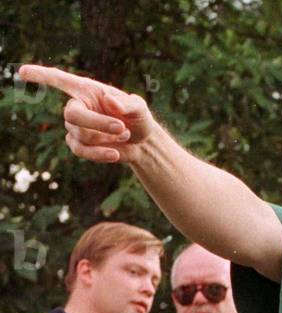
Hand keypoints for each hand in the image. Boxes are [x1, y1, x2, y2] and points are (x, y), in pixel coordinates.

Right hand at [17, 65, 156, 164]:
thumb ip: (128, 104)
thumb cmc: (138, 118)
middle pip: (72, 115)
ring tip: (125, 135)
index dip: (41, 76)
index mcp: (87, 90)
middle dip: (97, 124)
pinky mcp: (79, 145)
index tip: (22, 72)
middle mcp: (77, 106)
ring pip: (80, 135)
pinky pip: (81, 151)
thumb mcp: (140, 108)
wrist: (142, 142)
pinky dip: (100, 154)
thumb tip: (109, 100)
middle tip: (123, 128)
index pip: (59, 79)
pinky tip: (115, 153)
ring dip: (106, 138)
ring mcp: (75, 127)